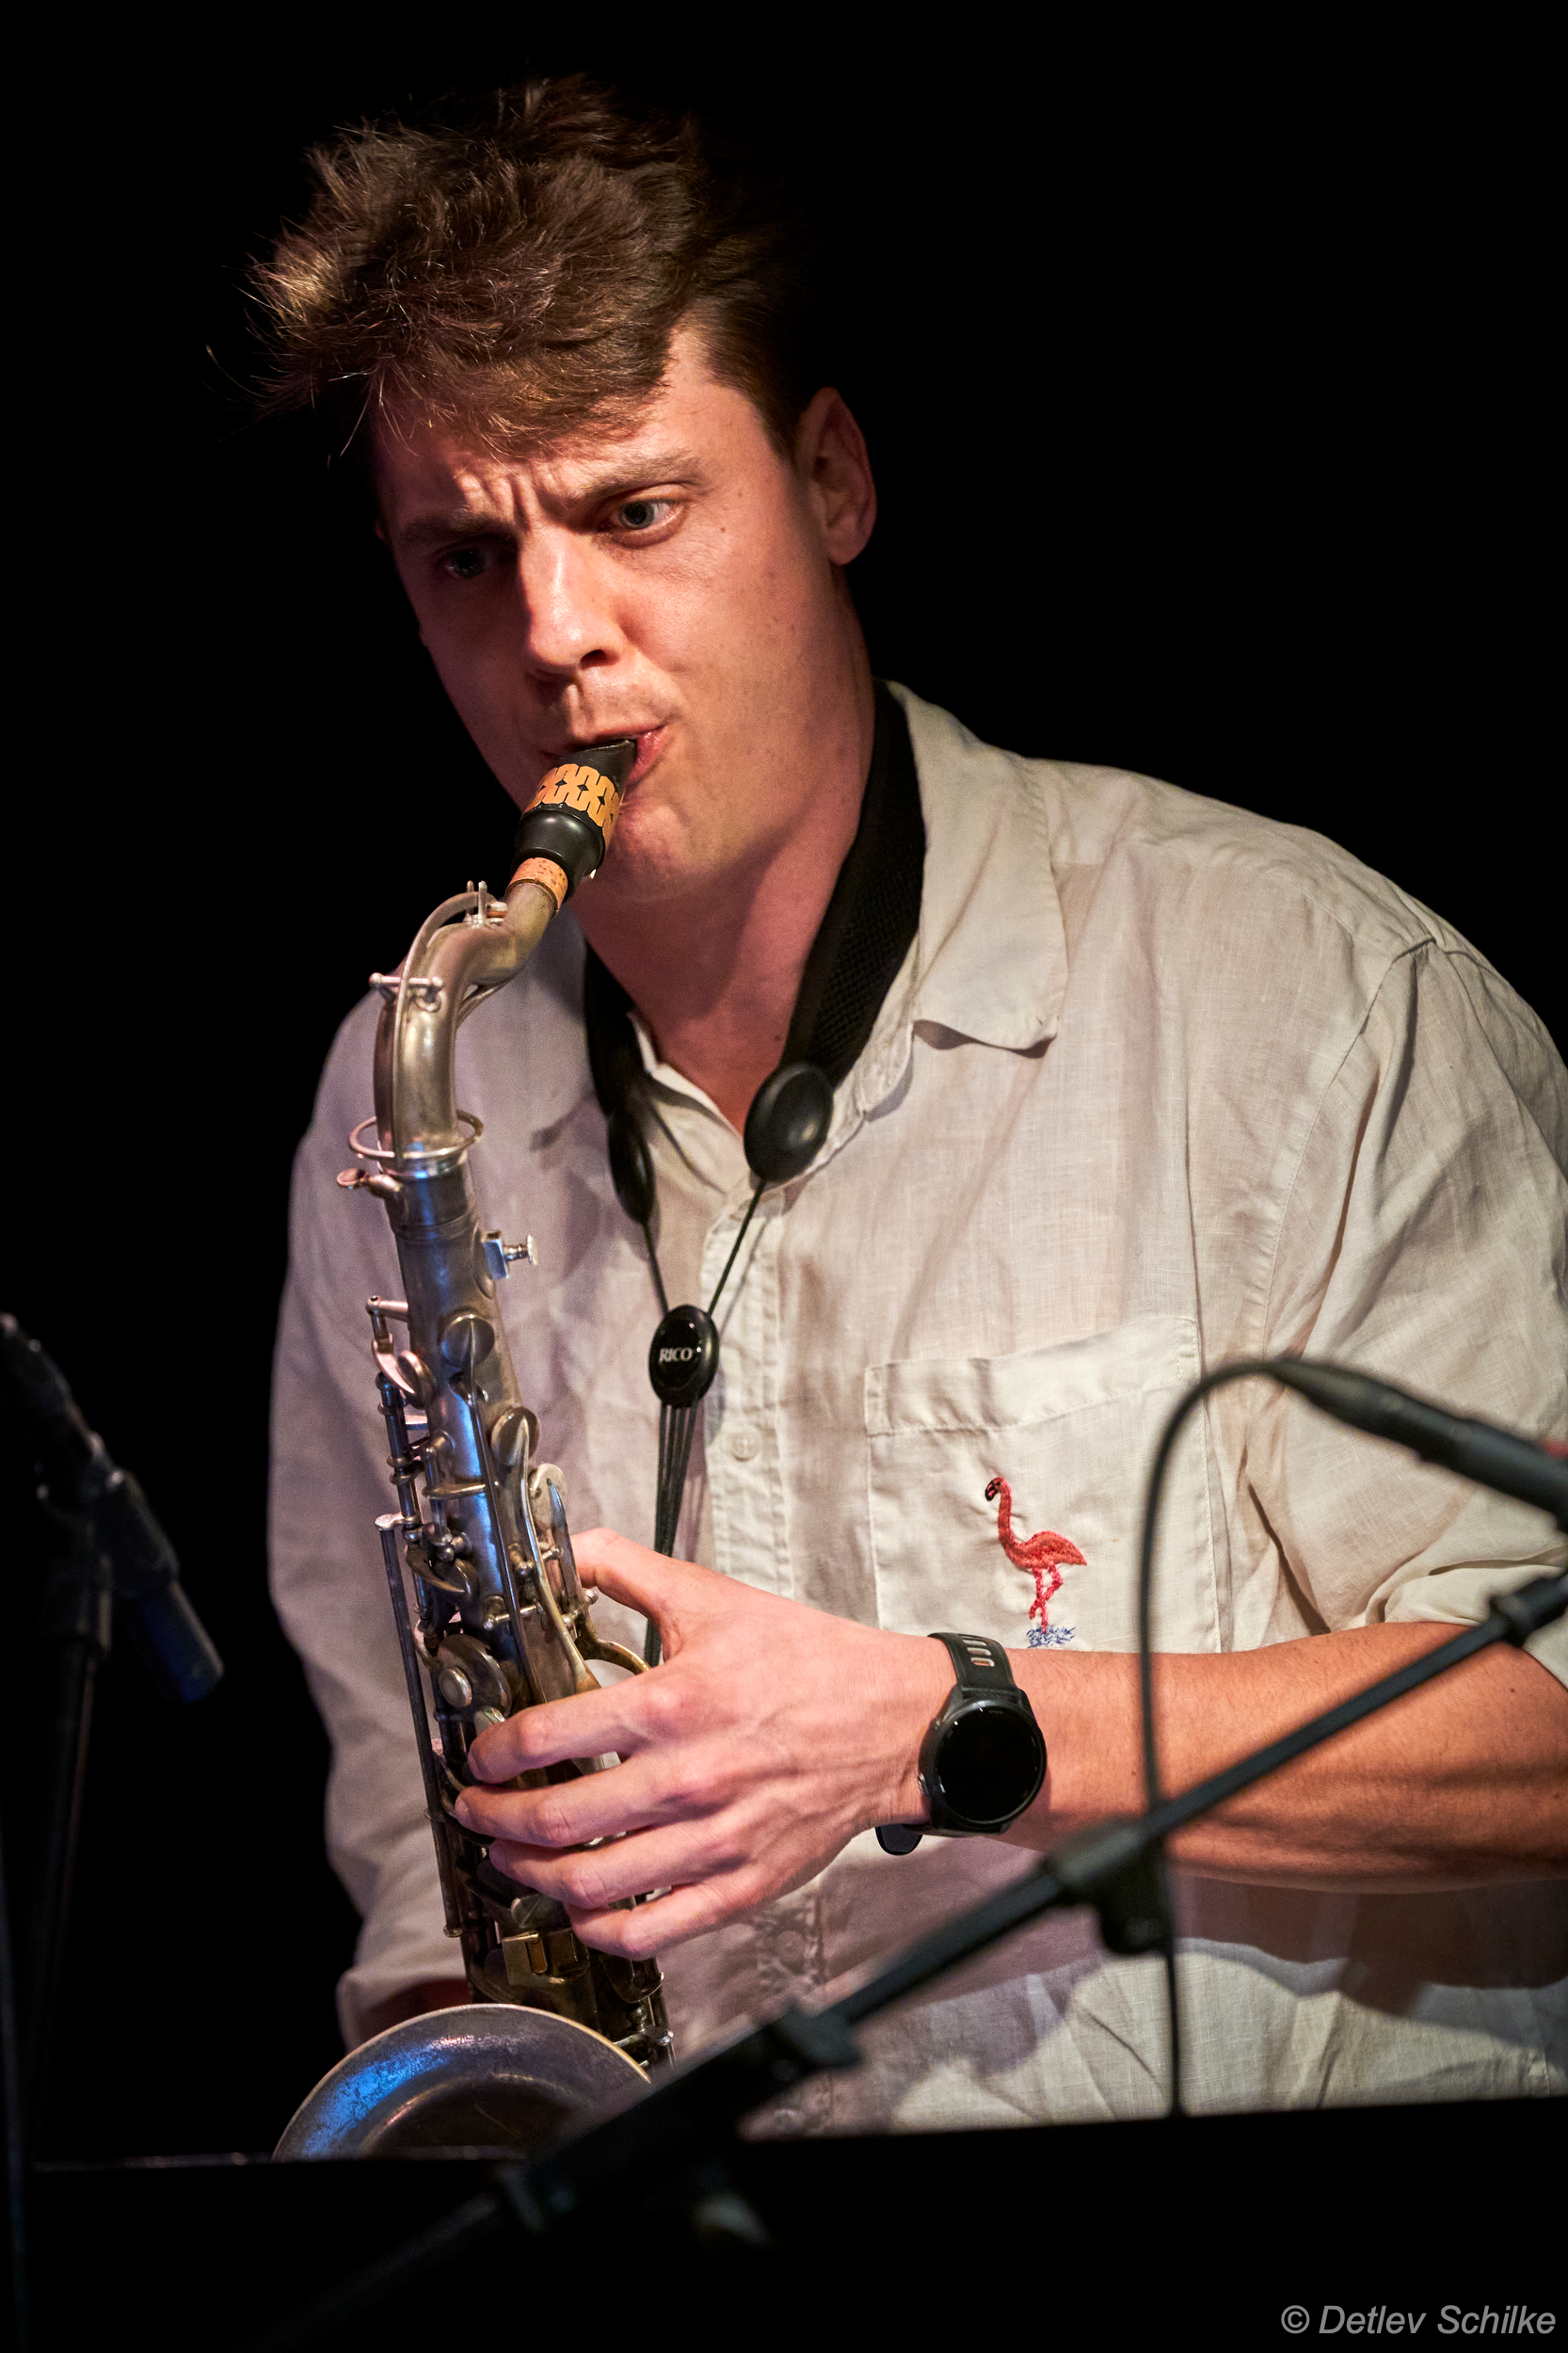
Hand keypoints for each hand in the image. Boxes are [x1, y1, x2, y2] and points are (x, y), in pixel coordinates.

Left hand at [455, 1529, 951, 1954]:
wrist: (895, 1721)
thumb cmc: (809, 1662)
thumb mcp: (711, 1598)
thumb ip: (624, 1569)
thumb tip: (560, 1549)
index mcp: (674, 1703)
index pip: (549, 1736)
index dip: (495, 1752)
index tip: (482, 1754)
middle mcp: (689, 1779)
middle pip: (557, 1820)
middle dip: (495, 1818)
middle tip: (477, 1808)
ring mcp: (716, 1841)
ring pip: (592, 1882)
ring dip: (532, 1875)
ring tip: (512, 1857)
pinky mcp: (743, 1884)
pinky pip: (653, 1927)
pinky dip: (600, 1927)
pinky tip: (580, 1907)